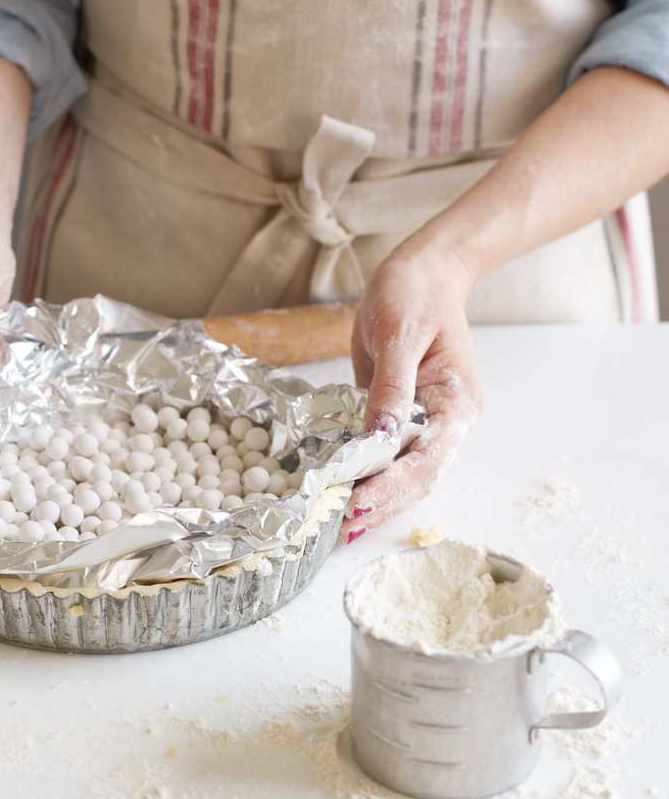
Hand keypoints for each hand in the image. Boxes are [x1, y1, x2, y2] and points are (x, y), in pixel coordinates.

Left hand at [342, 242, 481, 543]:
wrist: (424, 272)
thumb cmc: (414, 293)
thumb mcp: (397, 333)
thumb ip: (391, 387)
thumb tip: (381, 437)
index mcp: (457, 401)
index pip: (427, 458)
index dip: (392, 485)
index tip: (357, 503)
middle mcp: (450, 419)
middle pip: (420, 476)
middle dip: (383, 502)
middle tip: (340, 526)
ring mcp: (431, 421)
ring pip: (408, 473)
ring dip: (378, 499)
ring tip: (340, 525)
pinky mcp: (408, 416)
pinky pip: (392, 454)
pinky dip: (371, 476)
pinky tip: (345, 494)